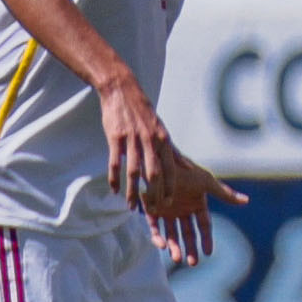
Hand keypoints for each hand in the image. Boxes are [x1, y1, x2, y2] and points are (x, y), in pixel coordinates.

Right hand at [100, 75, 176, 213]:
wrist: (122, 90)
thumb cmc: (142, 112)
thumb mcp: (161, 129)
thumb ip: (171, 151)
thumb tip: (188, 167)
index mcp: (163, 139)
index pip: (169, 169)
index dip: (169, 188)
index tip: (167, 203)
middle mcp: (149, 140)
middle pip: (153, 174)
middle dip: (152, 195)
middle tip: (150, 211)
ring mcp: (131, 139)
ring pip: (133, 172)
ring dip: (132, 191)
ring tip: (130, 206)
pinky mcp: (115, 137)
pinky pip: (114, 163)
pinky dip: (114, 178)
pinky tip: (114, 190)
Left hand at [143, 154, 248, 266]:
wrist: (162, 160)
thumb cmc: (186, 170)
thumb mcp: (206, 182)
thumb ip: (224, 194)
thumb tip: (247, 201)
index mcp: (196, 203)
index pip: (203, 225)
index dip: (206, 239)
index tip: (208, 253)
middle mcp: (182, 209)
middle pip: (187, 233)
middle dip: (190, 248)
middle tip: (193, 263)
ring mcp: (166, 210)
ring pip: (171, 234)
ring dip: (174, 247)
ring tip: (177, 259)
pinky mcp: (151, 210)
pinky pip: (154, 227)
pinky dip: (157, 237)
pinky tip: (161, 245)